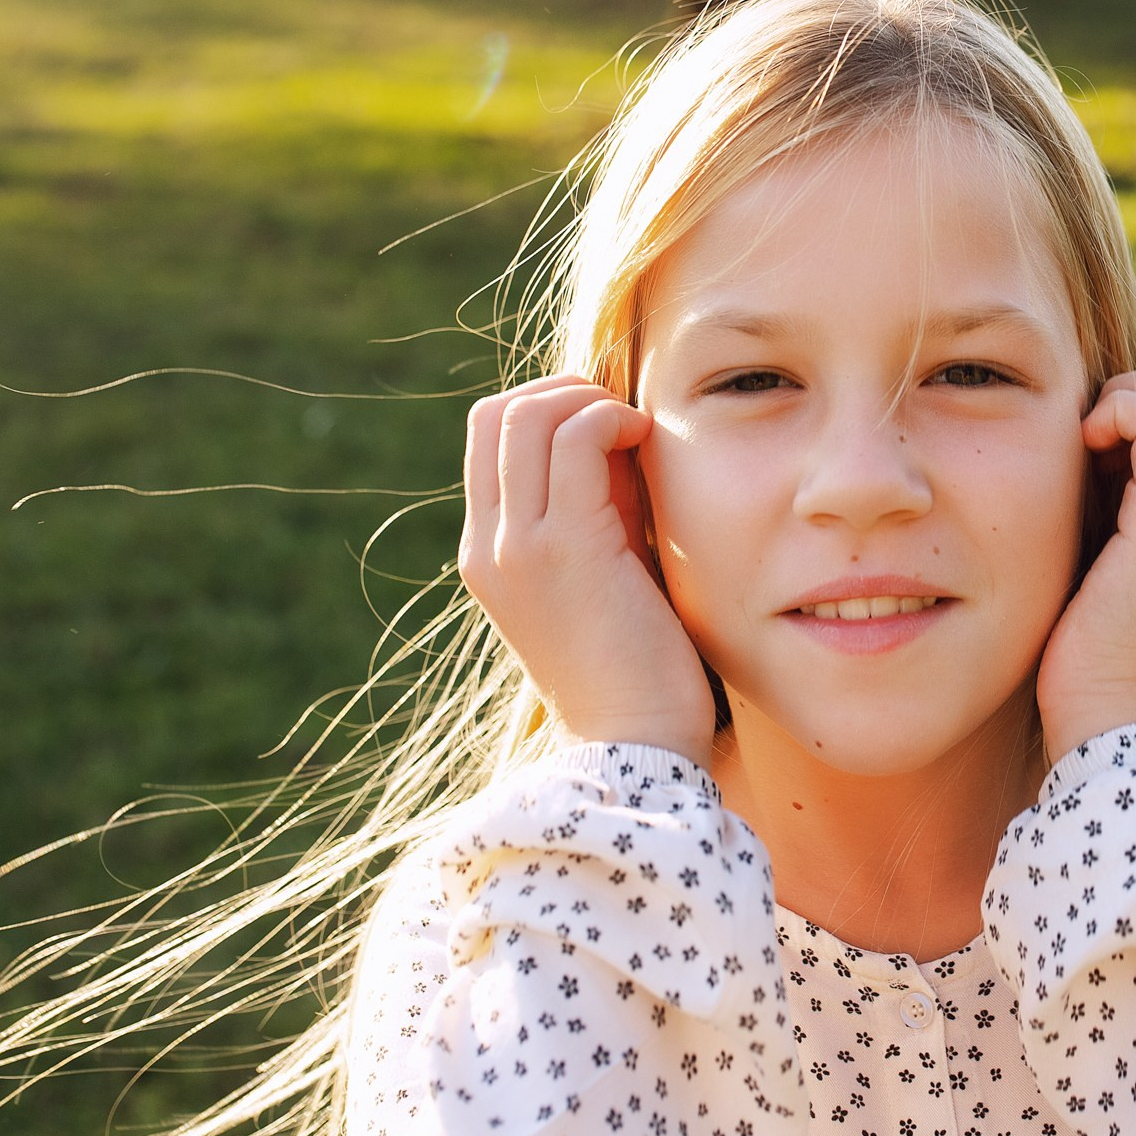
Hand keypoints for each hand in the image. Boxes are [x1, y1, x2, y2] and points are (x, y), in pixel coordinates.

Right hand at [459, 375, 715, 765]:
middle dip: (565, 392)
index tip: (608, 430)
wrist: (638, 744)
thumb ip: (594, 505)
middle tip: (624, 420)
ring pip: (530, 414)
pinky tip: (649, 441)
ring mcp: (517, 547)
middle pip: (497, 413)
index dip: (547, 407)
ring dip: (591, 400)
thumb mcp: (601, 567)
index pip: (488, 436)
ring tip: (638, 432)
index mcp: (487, 554)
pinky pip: (575, 437)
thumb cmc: (639, 661)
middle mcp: (487, 546)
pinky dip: (613, 418)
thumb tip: (615, 432)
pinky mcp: (562, 549)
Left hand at [1036, 364, 1135, 765]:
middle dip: (1133, 392)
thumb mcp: (1119, 546)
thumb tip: (1094, 428)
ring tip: (1086, 454)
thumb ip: (1125, 489)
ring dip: (1122, 401)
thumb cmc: (1096, 638)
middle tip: (1087, 443)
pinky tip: (1081, 455)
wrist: (1113, 716)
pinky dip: (1112, 415)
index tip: (1093, 453)